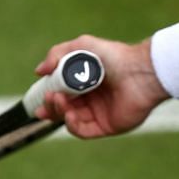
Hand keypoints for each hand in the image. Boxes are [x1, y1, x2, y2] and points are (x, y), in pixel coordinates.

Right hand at [33, 36, 170, 136]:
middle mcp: (93, 99)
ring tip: (58, 99)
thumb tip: (39, 71)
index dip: (48, 95)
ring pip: (70, 119)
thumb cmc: (114, 56)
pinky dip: (72, 125)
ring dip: (59, 112)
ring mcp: (100, 113)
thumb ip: (57, 55)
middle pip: (63, 108)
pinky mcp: (108, 126)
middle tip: (48, 97)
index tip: (38, 95)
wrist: (140, 72)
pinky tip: (69, 114)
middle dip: (50, 105)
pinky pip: (83, 131)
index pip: (62, 93)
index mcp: (88, 82)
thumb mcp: (81, 47)